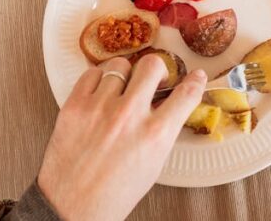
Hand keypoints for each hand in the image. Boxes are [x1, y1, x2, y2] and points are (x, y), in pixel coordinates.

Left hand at [37, 55, 206, 220]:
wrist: (74, 205)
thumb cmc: (114, 191)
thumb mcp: (153, 163)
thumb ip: (162, 131)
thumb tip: (167, 104)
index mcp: (155, 135)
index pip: (186, 95)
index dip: (195, 81)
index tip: (196, 75)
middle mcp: (129, 116)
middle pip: (152, 66)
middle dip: (156, 70)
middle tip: (152, 79)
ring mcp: (100, 108)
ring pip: (119, 66)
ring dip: (123, 77)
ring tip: (120, 92)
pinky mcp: (75, 106)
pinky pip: (91, 74)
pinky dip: (97, 80)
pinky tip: (99, 94)